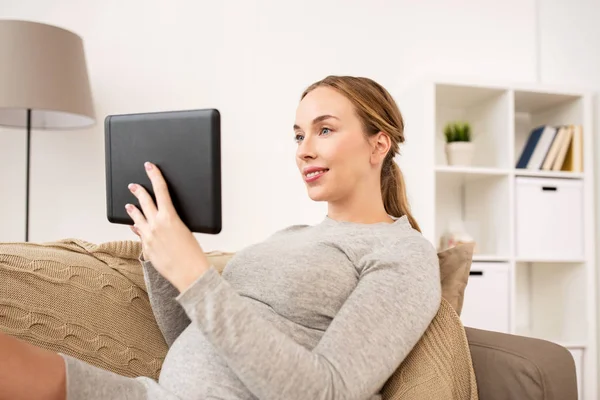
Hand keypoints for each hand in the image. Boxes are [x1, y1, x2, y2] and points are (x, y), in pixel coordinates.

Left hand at [127, 161, 210, 291]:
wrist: (189, 273)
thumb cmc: (193, 253)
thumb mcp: (186, 230)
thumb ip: (172, 221)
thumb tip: (164, 217)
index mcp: (169, 217)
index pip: (160, 190)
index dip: (154, 175)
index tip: (149, 167)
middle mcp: (156, 225)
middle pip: (144, 202)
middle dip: (139, 191)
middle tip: (133, 185)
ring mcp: (148, 237)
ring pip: (137, 218)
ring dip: (133, 209)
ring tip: (129, 204)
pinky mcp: (145, 248)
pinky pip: (139, 234)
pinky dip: (137, 227)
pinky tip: (134, 225)